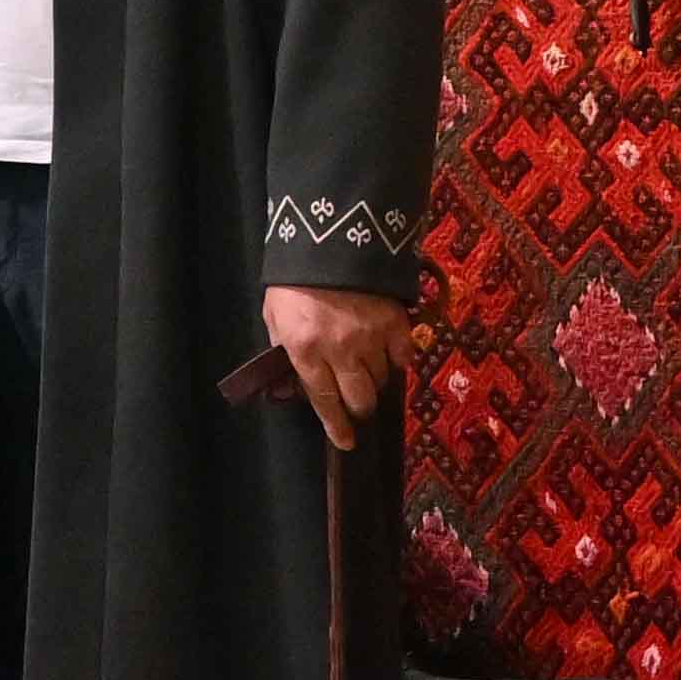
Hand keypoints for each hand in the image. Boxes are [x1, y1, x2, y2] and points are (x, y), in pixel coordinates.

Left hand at [258, 281, 407, 448]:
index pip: (324, 400)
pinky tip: (389, 352)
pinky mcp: (396, 321)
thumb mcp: (276, 317)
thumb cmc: (295, 281)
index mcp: (306, 350)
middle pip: (361, 399)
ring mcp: (372, 336)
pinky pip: (404, 356)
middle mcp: (341, 350)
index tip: (346, 442)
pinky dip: (398, 359)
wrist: (328, 237)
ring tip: (367, 370)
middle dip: (359, 408)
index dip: (337, 426)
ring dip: (375, 381)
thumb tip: (293, 386)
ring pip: (383, 380)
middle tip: (357, 402)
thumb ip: (284, 352)